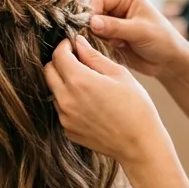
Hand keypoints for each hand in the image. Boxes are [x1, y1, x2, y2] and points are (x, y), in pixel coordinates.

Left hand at [45, 36, 166, 169]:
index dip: (64, 45)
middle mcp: (66, 99)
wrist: (140, 145)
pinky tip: (90, 103)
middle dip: (60, 61)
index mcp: (79, 81)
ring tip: (87, 84)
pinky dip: (70, 101)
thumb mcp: (119, 74)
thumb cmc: (136, 108)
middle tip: (77, 61)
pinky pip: (62, 109)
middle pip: (48, 71)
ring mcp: (65, 117)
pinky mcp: (68, 130)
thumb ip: (94, 57)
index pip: (58, 55)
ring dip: (64, 82)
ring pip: (54, 91)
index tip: (73, 44)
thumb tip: (79, 43)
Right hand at [88, 0, 188, 78]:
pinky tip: (117, 48)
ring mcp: (112, 23)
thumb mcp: (140, 31)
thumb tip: (92, 22)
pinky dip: (101, 46)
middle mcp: (116, 7)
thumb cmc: (162, 40)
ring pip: (91, 28)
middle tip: (106, 39)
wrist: (168, 61)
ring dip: (99, 38)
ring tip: (117, 44)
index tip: (94, 28)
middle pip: (92, 13)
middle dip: (94, 27)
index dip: (92, 13)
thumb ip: (115, 26)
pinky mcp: (110, 38)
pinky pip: (96, 40)